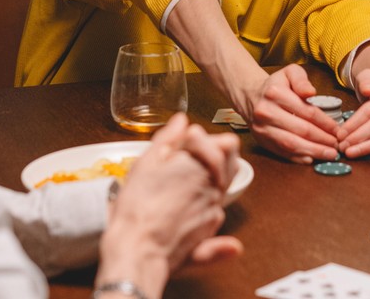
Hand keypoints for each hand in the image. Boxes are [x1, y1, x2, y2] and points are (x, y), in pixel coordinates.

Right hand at [98, 114, 242, 296]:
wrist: (138, 250)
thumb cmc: (137, 207)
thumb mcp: (145, 163)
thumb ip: (167, 138)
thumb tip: (181, 120)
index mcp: (200, 165)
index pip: (226, 143)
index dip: (206, 139)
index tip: (186, 140)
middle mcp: (214, 186)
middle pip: (232, 161)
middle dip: (215, 153)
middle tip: (189, 156)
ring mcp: (215, 207)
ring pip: (226, 182)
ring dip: (211, 175)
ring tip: (184, 178)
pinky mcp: (211, 228)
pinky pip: (217, 206)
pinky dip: (206, 199)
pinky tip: (184, 202)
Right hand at [242, 64, 340, 163]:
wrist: (251, 96)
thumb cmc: (277, 85)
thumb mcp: (290, 73)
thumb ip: (302, 80)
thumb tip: (310, 93)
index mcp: (275, 93)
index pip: (307, 112)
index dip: (326, 123)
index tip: (338, 130)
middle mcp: (266, 112)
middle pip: (301, 130)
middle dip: (323, 140)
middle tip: (337, 145)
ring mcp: (262, 128)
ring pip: (291, 144)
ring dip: (313, 152)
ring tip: (329, 154)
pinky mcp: (261, 140)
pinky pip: (282, 152)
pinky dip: (298, 158)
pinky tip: (312, 159)